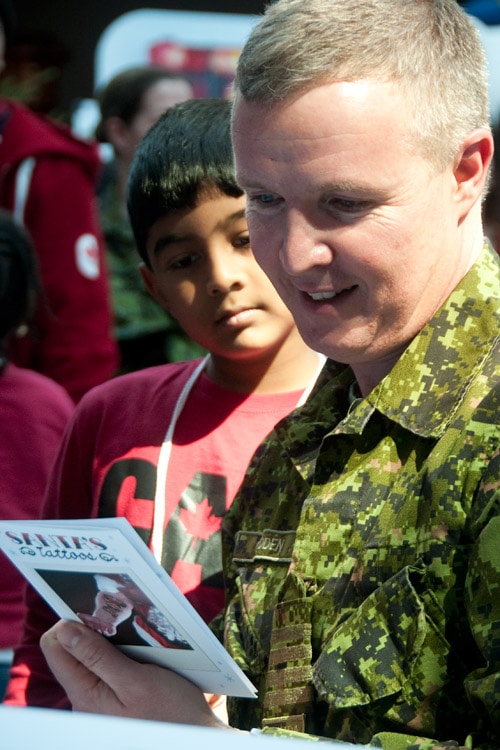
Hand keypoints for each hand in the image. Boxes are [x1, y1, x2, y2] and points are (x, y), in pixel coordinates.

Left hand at [40, 620, 231, 727]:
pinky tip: (140, 655)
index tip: (98, 610)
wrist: (193, 741)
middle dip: (92, 630)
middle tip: (122, 621)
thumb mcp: (135, 680)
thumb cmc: (170, 713)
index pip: (55, 646)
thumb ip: (97, 657)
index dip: (71, 621)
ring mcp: (97, 702)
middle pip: (70, 651)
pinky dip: (118, 656)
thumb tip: (65, 630)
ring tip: (135, 638)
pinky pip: (103, 670)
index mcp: (84, 694)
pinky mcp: (112, 702)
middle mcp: (84, 699)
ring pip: (88, 659)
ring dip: (108, 643)